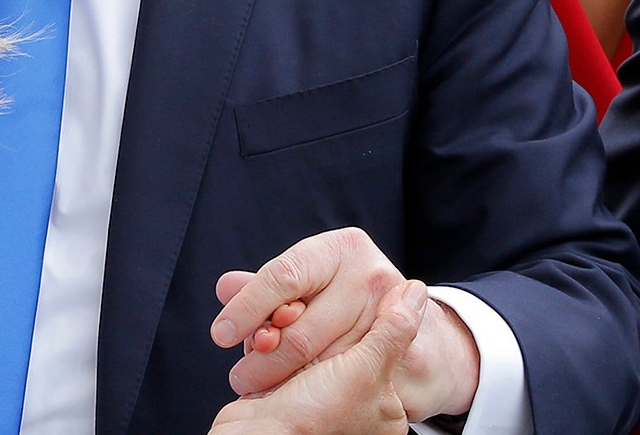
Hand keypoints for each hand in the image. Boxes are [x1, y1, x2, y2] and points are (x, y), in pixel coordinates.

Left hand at [211, 227, 479, 419]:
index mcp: (342, 248)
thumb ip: (266, 288)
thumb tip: (226, 287)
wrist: (418, 340)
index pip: (284, 276)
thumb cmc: (348, 305)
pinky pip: (343, 381)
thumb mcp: (309, 285)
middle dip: (262, 360)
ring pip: (318, 362)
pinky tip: (299, 391)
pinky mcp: (404, 353)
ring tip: (268, 385)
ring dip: (284, 380)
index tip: (220, 335)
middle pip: (299, 329)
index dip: (247, 308)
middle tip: (242, 376)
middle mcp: (370, 274)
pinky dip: (313, 390)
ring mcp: (392, 315)